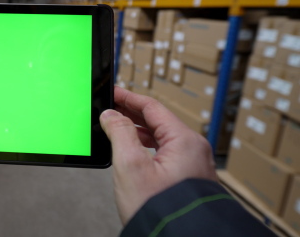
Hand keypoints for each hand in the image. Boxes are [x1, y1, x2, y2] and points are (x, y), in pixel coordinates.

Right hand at [100, 86, 216, 224]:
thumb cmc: (161, 209)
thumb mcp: (130, 165)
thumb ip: (119, 133)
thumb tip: (111, 115)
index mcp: (184, 141)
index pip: (152, 107)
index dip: (129, 98)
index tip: (113, 93)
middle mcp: (193, 150)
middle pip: (158, 121)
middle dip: (132, 114)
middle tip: (110, 109)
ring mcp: (192, 165)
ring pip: (161, 138)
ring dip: (138, 131)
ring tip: (116, 128)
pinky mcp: (187, 179)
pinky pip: (165, 153)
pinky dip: (147, 146)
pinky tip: (132, 151)